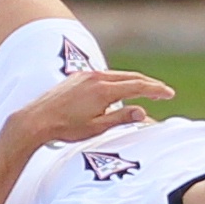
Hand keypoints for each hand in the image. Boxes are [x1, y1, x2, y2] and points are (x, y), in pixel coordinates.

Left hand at [10, 70, 175, 145]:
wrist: (35, 120)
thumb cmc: (65, 128)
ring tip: (144, 90)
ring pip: (115, 75)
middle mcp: (95, 78)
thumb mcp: (97, 128)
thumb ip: (121, 118)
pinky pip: (102, 76)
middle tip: (162, 91)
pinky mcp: (75, 78)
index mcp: (104, 90)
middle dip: (148, 84)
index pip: (138, 86)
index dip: (156, 90)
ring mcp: (84, 76)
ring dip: (132, 81)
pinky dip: (115, 81)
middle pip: (129, 77)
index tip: (169, 94)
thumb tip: (142, 111)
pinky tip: (117, 89)